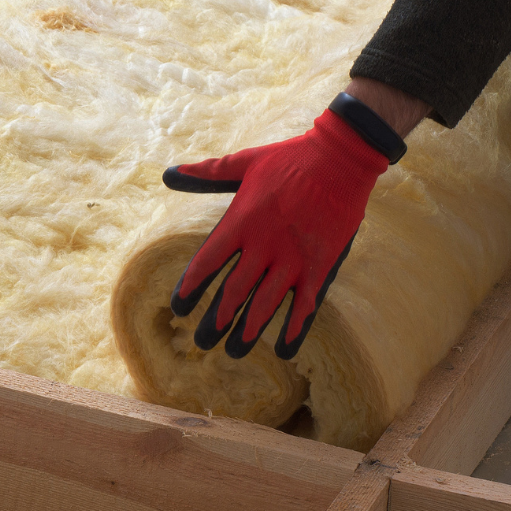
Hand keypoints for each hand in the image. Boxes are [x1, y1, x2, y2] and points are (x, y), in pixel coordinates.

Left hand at [162, 93, 406, 358]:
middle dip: (216, 320)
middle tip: (201, 342)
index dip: (191, 287)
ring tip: (233, 352)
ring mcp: (294, 257)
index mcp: (241, 220)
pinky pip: (305, 304)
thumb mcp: (243, 162)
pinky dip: (294, 328)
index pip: (207, 262)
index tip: (178, 307)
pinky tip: (284, 349)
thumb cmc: (288, 159)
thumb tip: (169, 174)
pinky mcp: (321, 265)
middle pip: (233, 291)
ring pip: (266, 303)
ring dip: (249, 330)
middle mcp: (264, 244)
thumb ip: (206, 173)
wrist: (341, 158)